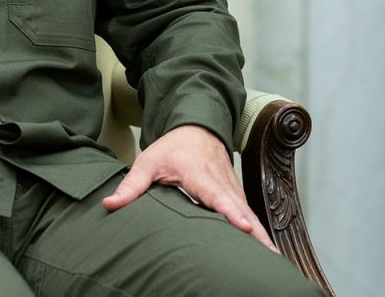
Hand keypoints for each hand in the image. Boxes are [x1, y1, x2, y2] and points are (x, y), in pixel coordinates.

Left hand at [101, 124, 276, 252]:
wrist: (197, 126)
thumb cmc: (172, 147)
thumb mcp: (148, 162)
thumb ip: (131, 185)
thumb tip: (110, 204)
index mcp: (200, 175)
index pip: (219, 196)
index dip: (232, 213)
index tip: (244, 228)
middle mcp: (222, 182)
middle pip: (242, 210)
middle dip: (257, 233)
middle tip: (271, 257)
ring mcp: (232, 187)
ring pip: (249, 212)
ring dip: (262, 234)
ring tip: (274, 260)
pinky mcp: (236, 193)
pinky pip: (248, 212)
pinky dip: (258, 229)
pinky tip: (266, 249)